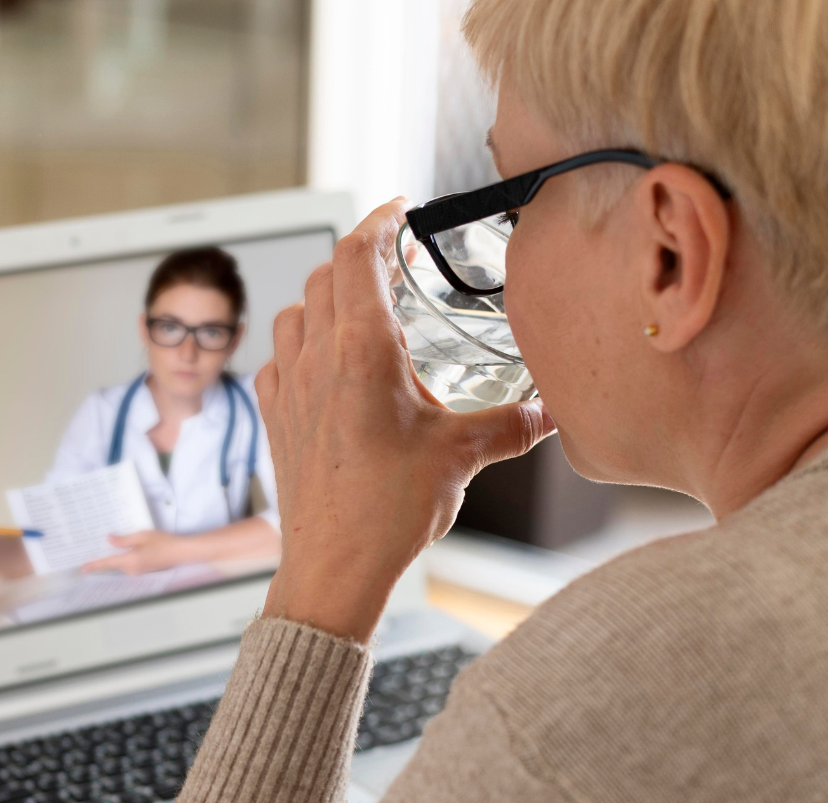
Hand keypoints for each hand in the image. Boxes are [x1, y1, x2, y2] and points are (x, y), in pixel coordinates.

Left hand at [82, 531, 185, 574]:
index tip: (83, 568)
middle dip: (104, 558)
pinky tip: (124, 550)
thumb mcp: (142, 536)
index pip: (108, 563)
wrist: (180, 552)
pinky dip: (123, 558)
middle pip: (113, 564)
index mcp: (131, 560)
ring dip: (115, 557)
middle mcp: (132, 569)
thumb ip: (124, 540)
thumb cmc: (164, 542)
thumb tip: (109, 540)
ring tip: (108, 545)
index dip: (94, 565)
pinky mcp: (142, 571)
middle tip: (92, 548)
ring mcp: (138, 572)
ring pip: (121, 564)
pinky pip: (128, 565)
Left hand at [256, 199, 553, 640]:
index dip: (378, 220)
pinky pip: (278, 360)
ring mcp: (288, 387)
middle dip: (359, 258)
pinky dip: (300, 346)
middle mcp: (315, 358)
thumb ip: (513, 425)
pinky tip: (324, 367)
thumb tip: (552, 413)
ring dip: (325, 299)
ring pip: (295, 312)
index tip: (398, 209)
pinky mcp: (275, 418)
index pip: (358, 254)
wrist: (333, 567)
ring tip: (361, 310)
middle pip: (326, 275)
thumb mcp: (463, 456)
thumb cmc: (386, 512)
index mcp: (360, 350)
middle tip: (394, 263)